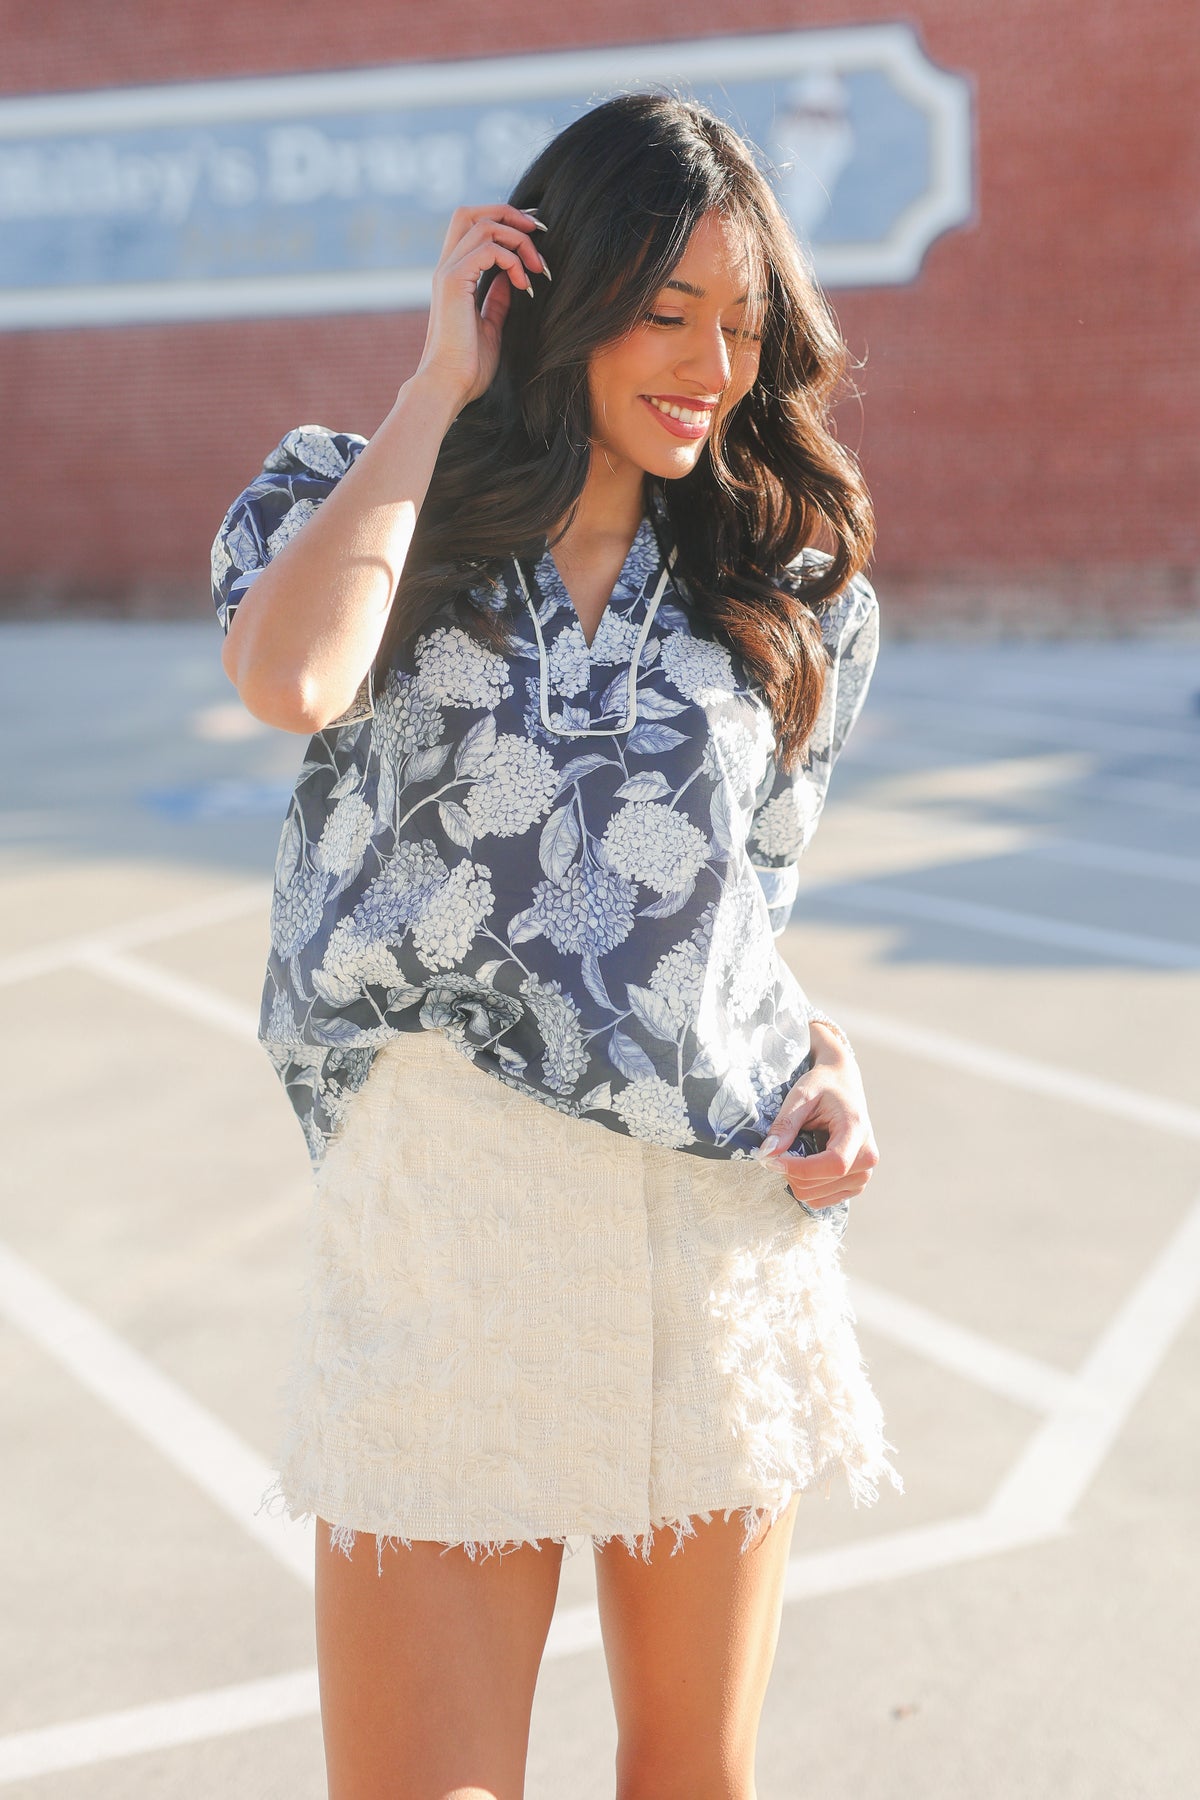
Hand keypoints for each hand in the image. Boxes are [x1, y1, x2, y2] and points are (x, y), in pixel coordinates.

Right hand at [412, 202, 550, 410]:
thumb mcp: (491, 326)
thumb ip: (497, 299)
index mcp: (454, 276)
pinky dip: (512, 260)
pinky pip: (488, 249)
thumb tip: (510, 280)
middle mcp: (446, 268)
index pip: (472, 226)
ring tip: (538, 268)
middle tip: (539, 232)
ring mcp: (448, 272)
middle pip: (471, 212)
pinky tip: (523, 285)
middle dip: (509, 214)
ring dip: (519, 240)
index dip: (504, 221)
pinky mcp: (453, 282)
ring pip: (484, 225)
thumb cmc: (468, 367)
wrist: (449, 387)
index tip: (535, 236)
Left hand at [757, 1025, 879, 1209]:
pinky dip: (805, 1185)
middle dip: (790, 1171)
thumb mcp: (801, 1096)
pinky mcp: (855, 1185)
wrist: (843, 1085)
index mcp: (857, 1131)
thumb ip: (785, 1125)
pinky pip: (820, 1200)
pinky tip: (805, 1163)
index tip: (772, 1160)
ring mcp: (863, 1175)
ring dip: (796, 1179)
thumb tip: (767, 1154)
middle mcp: (867, 1158)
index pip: (834, 1164)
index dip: (799, 1168)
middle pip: (819, 1184)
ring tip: (797, 1152)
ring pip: (815, 1196)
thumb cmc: (823, 1086)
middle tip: (779, 1148)